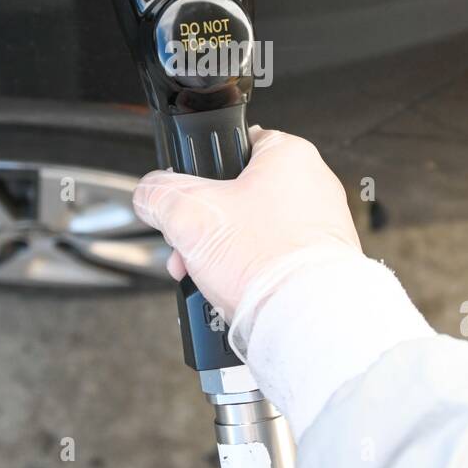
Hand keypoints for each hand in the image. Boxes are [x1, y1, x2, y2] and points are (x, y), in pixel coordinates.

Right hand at [132, 127, 361, 318]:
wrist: (302, 320)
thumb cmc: (266, 259)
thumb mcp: (189, 214)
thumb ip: (158, 194)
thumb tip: (148, 195)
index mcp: (289, 156)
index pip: (234, 147)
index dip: (200, 173)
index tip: (185, 192)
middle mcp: (311, 187)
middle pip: (237, 197)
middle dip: (203, 227)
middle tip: (188, 246)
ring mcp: (319, 228)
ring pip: (251, 234)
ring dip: (219, 255)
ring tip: (207, 275)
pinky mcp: (317, 265)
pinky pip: (270, 262)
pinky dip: (247, 275)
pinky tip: (232, 292)